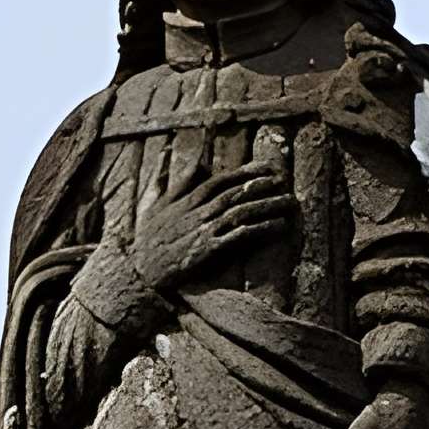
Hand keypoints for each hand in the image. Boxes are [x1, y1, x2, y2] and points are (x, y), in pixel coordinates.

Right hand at [128, 157, 294, 297]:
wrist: (140, 270)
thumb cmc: (147, 239)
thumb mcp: (153, 205)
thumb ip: (170, 181)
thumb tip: (181, 158)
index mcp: (187, 200)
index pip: (220, 180)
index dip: (244, 172)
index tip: (264, 167)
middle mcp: (198, 211)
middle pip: (235, 193)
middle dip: (260, 185)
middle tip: (283, 179)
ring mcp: (205, 230)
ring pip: (242, 211)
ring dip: (267, 205)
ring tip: (288, 202)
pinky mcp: (210, 249)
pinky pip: (241, 235)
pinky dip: (261, 228)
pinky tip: (278, 226)